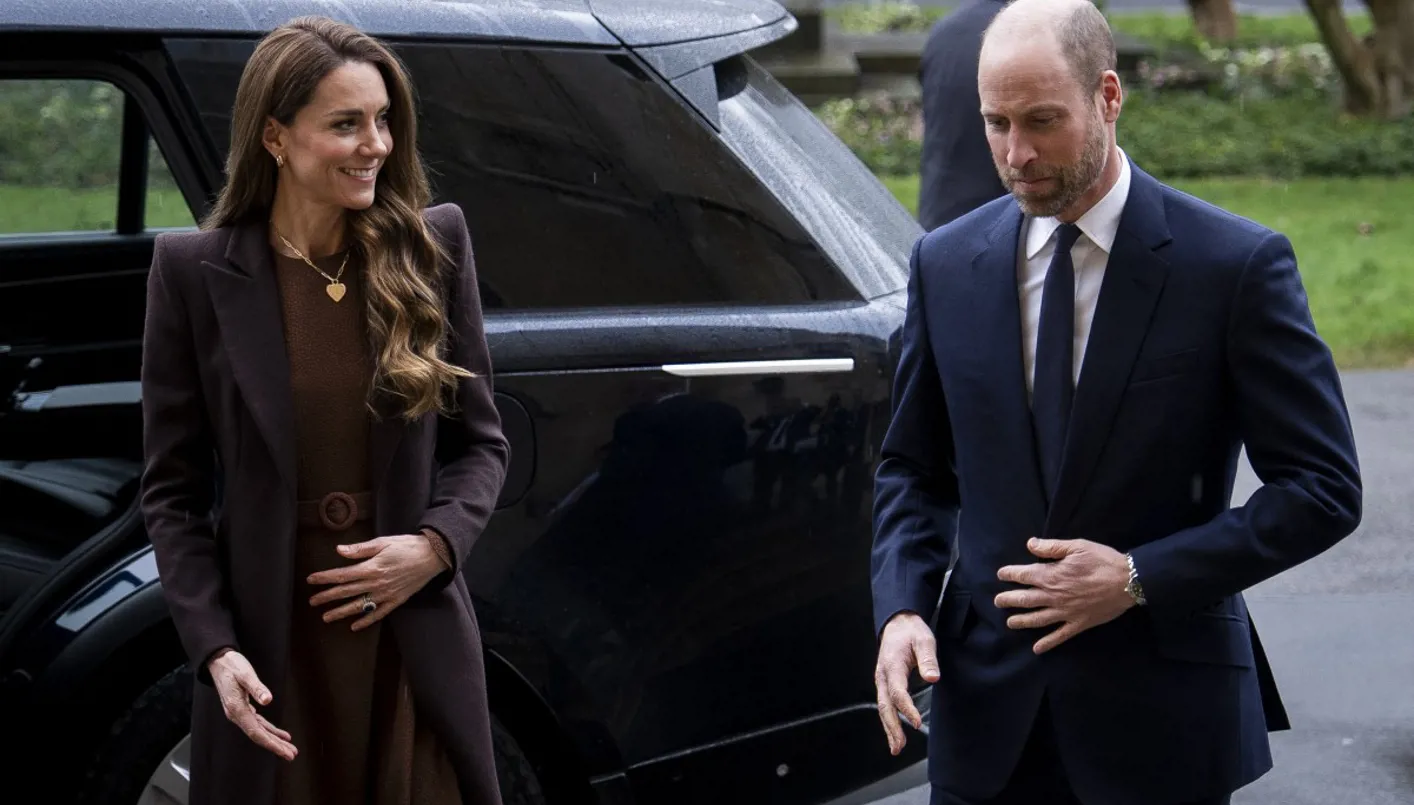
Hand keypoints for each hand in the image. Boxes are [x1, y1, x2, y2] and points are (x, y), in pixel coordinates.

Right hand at [208, 650, 296, 760]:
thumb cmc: (232, 666)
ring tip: (289, 747)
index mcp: (237, 709)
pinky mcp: (243, 708)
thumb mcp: (246, 674)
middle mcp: (237, 715)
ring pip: (259, 731)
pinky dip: (270, 729)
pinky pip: (258, 723)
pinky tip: (280, 734)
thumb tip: (268, 700)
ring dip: (274, 740)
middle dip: (275, 746)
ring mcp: (240, 712)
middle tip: (292, 754)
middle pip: (258, 735)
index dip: (271, 743)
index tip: (284, 751)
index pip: (256, 732)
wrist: (219, 661)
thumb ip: (257, 688)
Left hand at [307, 534, 445, 630]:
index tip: (311, 580)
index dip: (325, 578)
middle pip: (347, 592)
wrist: (432, 556)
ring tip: (326, 617)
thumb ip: (360, 549)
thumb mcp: (383, 542)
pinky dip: (366, 621)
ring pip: (359, 606)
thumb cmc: (407, 546)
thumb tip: (339, 550)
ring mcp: (386, 594)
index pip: (342, 575)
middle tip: (312, 602)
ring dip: (341, 612)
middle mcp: (376, 584)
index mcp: (372, 568)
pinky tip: (355, 626)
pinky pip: (378, 614)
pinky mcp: (396, 600)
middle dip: (327, 597)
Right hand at [874, 611, 938, 756]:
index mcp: (892, 665)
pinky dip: (889, 721)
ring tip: (896, 748)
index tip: (916, 723)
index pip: (897, 691)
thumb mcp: (924, 640)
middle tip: (899, 746)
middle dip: (892, 727)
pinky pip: (885, 705)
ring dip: (889, 728)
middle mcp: (883, 675)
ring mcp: (882, 680)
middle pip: (885, 705)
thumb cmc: (911, 632)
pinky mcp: (885, 683)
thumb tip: (932, 678)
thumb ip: (928, 659)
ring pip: (883, 708)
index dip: (906, 708)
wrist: (897, 623)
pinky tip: (894, 733)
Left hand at [996, 537, 1134, 653]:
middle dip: (1008, 600)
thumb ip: (1051, 547)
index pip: (1023, 575)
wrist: (1128, 581)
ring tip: (1010, 623)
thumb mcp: (1077, 546)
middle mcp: (1053, 596)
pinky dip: (1047, 643)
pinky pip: (1059, 636)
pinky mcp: (1078, 624)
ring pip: (1037, 619)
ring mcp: (1065, 612)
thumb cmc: (1102, 560)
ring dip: (1021, 621)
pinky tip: (1037, 649)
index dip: (1009, 574)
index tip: (1001, 575)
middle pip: (1024, 599)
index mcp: (1051, 575)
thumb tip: (1029, 544)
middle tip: (997, 601)